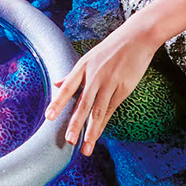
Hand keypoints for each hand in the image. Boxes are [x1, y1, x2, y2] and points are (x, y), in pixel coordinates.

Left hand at [44, 21, 162, 156]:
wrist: (136, 38)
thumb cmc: (111, 48)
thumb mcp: (89, 57)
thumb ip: (73, 74)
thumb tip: (57, 83)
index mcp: (83, 67)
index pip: (67, 88)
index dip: (57, 103)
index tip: (48, 117)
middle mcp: (94, 76)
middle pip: (82, 104)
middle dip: (75, 124)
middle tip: (68, 140)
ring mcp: (109, 83)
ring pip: (98, 111)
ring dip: (91, 131)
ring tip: (85, 147)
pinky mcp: (123, 89)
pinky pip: (111, 109)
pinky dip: (104, 123)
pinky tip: (99, 134)